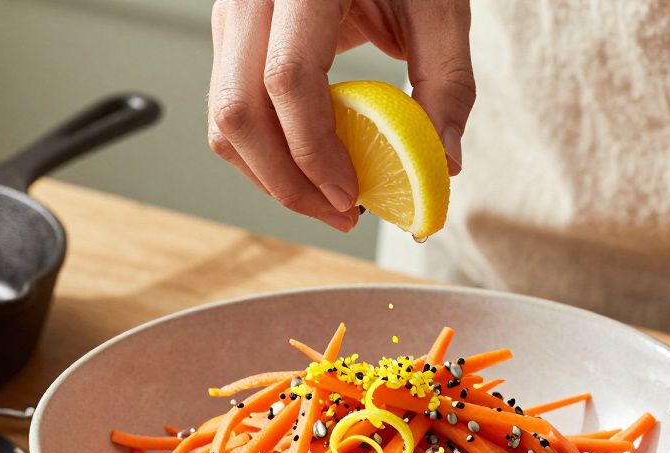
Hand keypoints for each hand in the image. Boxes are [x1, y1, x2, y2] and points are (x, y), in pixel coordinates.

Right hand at [208, 0, 473, 230]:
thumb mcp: (439, 7)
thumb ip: (447, 82)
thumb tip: (442, 163)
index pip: (286, 78)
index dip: (313, 150)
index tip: (353, 195)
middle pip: (237, 109)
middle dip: (287, 181)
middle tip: (341, 215)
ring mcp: (233, 13)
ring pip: (222, 118)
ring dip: (271, 176)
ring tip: (329, 202)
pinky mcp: (233, 34)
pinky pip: (231, 108)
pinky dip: (267, 152)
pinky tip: (311, 170)